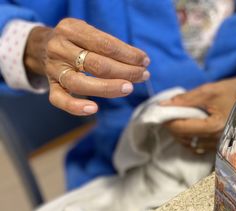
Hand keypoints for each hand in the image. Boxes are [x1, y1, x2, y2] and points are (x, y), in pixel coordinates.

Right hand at [24, 18, 149, 114]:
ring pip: (80, 83)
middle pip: (96, 64)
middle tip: (143, 75)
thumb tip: (140, 62)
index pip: (104, 44)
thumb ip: (110, 45)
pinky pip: (60, 100)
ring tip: (129, 88)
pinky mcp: (51, 86)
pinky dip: (76, 107)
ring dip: (108, 88)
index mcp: (71, 30)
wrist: (43, 45)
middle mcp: (59, 48)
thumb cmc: (77, 41)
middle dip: (125, 71)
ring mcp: (54, 69)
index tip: (144, 61)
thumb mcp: (90, 32)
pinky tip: (94, 109)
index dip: (128, 55)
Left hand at [162, 74, 235, 153]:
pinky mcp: (219, 146)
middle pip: (183, 138)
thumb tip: (163, 105)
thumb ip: (185, 99)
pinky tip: (189, 126)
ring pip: (189, 144)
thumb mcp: (209, 90)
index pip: (181, 128)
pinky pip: (197, 146)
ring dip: (180, 133)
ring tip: (178, 118)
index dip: (168, 119)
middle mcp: (216, 140)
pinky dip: (189, 137)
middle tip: (168, 113)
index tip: (161, 111)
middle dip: (172, 126)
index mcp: (214, 126)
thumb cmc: (233, 91)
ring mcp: (218, 145)